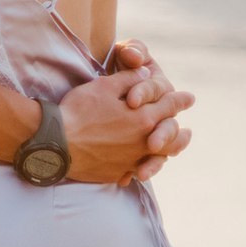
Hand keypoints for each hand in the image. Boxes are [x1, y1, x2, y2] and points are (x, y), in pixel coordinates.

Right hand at [58, 49, 194, 185]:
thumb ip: (129, 79)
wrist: (56, 143)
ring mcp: (130, 160)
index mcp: (143, 118)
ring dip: (167, 152)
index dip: (180, 100)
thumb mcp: (103, 87)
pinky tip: (141, 167)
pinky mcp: (116, 172)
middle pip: (170, 137)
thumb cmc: (78, 111)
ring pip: (157, 157)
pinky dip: (142, 167)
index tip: (190, 98)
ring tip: (172, 152)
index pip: (168, 106)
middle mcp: (142, 141)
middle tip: (188, 133)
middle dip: (180, 133)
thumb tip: (146, 74)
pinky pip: (135, 171)